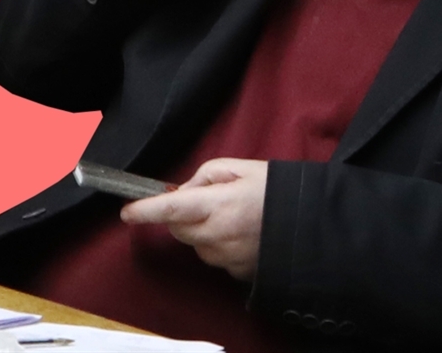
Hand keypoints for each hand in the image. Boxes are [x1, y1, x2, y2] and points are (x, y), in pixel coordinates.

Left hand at [121, 157, 266, 280]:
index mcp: (218, 205)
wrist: (314, 223)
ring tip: (232, 215)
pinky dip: (218, 244)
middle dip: (179, 215)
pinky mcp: (238, 272)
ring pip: (195, 244)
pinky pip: (215, 257)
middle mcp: (219, 235)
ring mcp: (228, 257)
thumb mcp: (240, 168)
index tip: (127, 212)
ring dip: (200, 230)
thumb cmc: (277, 190)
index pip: (171, 210)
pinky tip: (241, 233)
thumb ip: (204, 176)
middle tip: (203, 200)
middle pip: (178, 229)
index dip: (145, 211)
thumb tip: (183, 190)